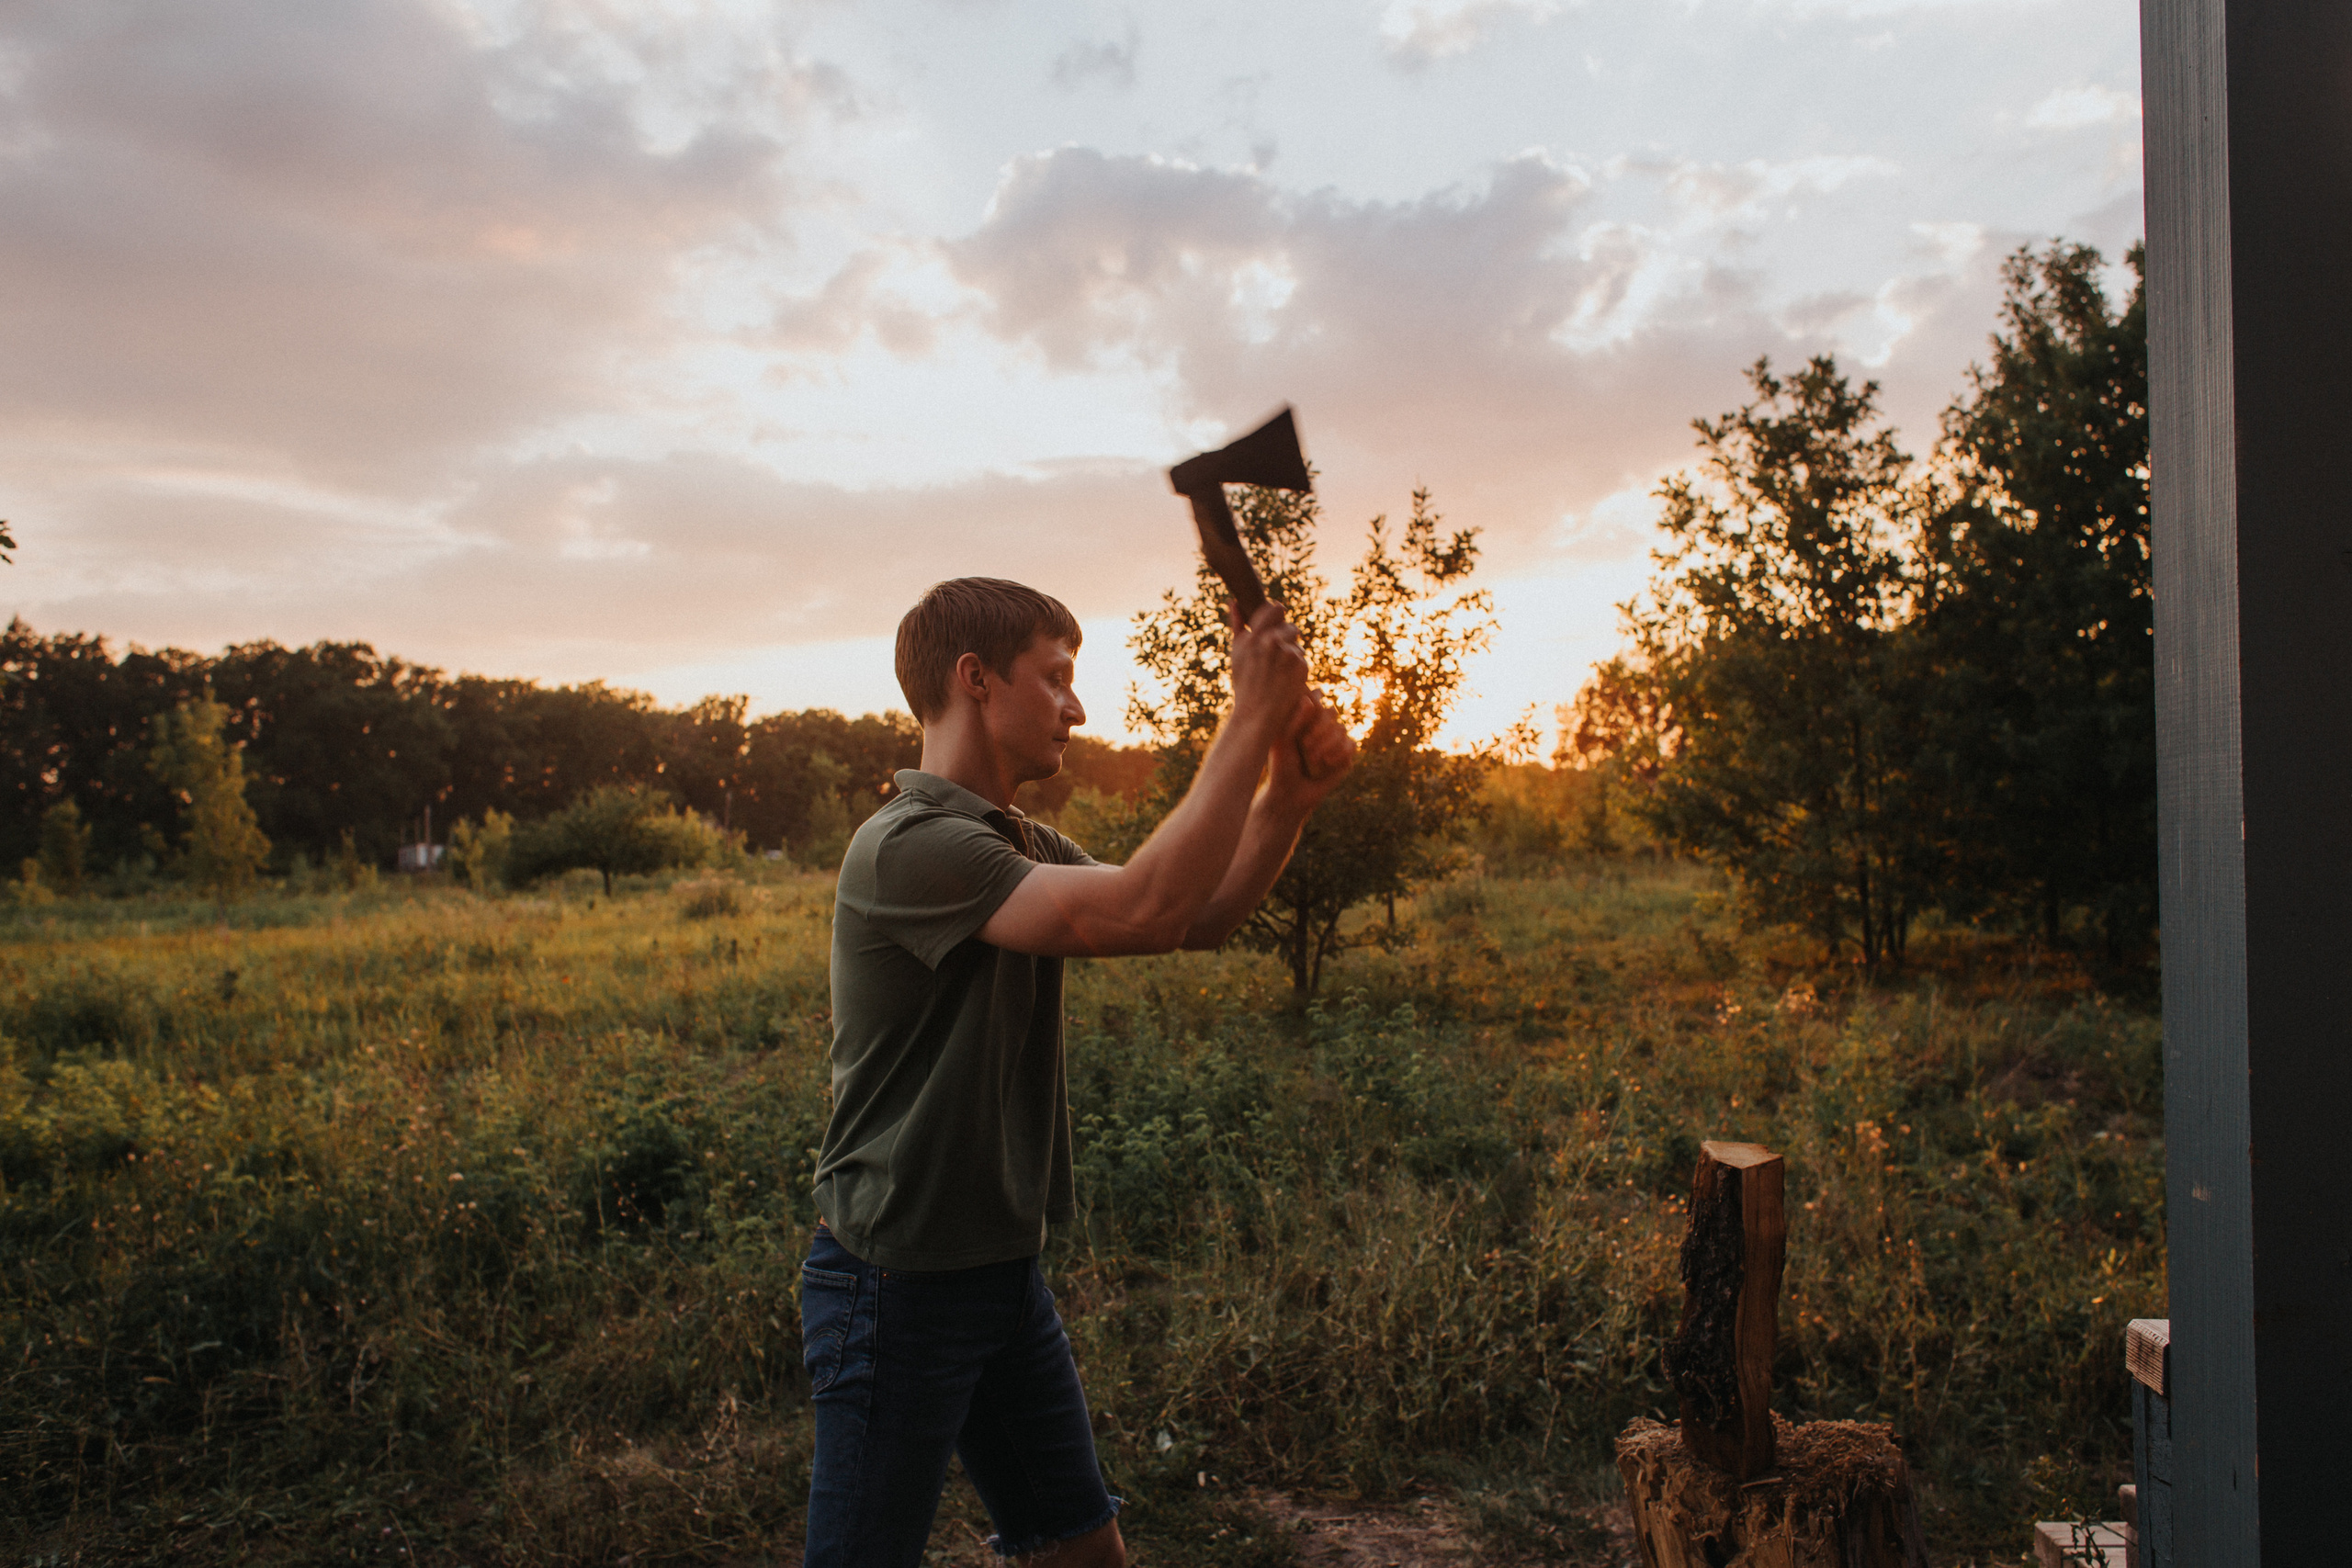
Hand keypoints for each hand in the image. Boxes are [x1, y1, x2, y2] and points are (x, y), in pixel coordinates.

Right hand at [1227, 600, 1308, 730]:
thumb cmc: (1245, 682)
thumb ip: (1237, 625)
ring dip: (1291, 652)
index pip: (1274, 609)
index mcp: (1253, 637)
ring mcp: (1286, 653)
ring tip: (1279, 670)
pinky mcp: (1300, 665)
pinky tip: (1286, 679)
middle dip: (1287, 636)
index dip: (1278, 614)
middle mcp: (1270, 642)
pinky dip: (1297, 667)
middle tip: (1279, 652)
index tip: (1278, 622)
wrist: (1257, 713)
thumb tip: (1234, 601)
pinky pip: (1301, 657)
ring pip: (1297, 642)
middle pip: (1290, 626)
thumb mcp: (1237, 653)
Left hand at [1270, 689, 1355, 805]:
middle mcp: (1320, 727)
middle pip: (1332, 712)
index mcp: (1304, 719)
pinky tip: (1327, 763)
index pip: (1317, 700)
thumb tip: (1315, 695)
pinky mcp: (1345, 756)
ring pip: (1342, 730)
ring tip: (1313, 759)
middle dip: (1320, 728)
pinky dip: (1339, 753)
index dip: (1314, 707)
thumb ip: (1297, 719)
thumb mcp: (1283, 742)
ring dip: (1327, 744)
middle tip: (1305, 745)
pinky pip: (1351, 746)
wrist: (1289, 795)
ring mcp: (1334, 741)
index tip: (1301, 721)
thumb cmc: (1280, 767)